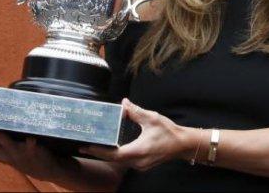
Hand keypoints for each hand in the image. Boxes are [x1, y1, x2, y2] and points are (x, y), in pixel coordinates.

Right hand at [0, 126, 73, 181]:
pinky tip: (30, 138)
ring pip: (11, 147)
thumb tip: (1, 128)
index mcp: (8, 156)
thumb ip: (10, 143)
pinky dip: (31, 144)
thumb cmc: (34, 158)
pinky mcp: (37, 153)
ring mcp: (24, 155)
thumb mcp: (19, 153)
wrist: (53, 171)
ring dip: (3, 140)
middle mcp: (13, 157)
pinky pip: (34, 147)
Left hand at [79, 99, 193, 170]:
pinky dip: (117, 155)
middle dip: (99, 152)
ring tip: (96, 146)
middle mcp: (137, 162)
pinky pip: (125, 161)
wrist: (183, 144)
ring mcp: (140, 165)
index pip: (113, 154)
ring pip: (119, 161)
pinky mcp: (142, 165)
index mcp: (138, 151)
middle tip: (85, 145)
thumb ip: (136, 112)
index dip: (98, 151)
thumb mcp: (152, 119)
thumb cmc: (169, 132)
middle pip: (113, 159)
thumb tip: (124, 103)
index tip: (87, 146)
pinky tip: (112, 148)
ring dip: (107, 155)